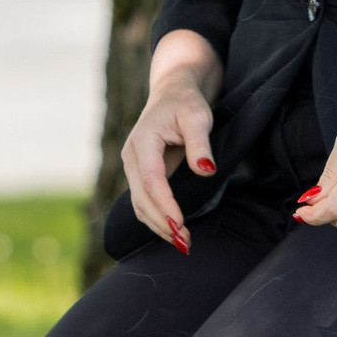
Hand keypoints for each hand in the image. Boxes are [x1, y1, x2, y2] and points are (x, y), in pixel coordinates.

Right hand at [122, 31, 221, 253]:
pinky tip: (173, 230)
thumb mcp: (198, 117)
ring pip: (138, 203)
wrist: (173, 93)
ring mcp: (132, 166)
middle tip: (185, 243)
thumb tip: (205, 170)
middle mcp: (132, 155)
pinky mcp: (139, 173)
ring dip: (158, 225)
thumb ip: (200, 144)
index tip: (180, 225)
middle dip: (161, 222)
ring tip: (183, 242)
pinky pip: (143, 201)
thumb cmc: (187, 103)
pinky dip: (156, 218)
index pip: (151, 179)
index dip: (164, 204)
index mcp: (143, 139)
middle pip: (140, 197)